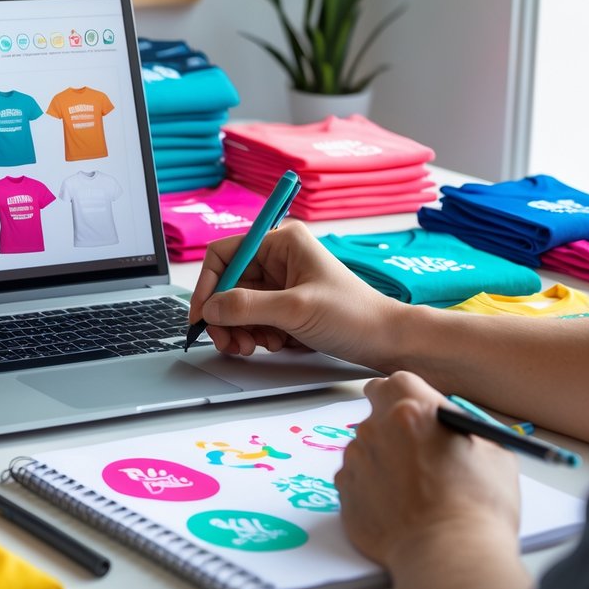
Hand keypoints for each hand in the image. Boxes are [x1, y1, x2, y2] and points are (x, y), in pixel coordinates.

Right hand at [188, 221, 400, 365]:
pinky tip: (272, 343)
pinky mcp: (285, 306)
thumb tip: (209, 308)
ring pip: (237, 305)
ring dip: (239, 328)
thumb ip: (247, 307)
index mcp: (281, 243)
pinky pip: (253, 319)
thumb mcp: (295, 309)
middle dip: (224, 315)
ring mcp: (280, 284)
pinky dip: (254, 334)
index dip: (208, 285)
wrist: (386, 342)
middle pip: (227, 284)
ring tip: (253, 345)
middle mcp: (278, 259)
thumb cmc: (354, 315)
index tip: (201, 314)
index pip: (224, 255)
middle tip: (227, 341)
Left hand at [336, 372, 529, 588]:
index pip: (394, 382)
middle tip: (414, 452)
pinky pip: (356, 479)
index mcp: (412, 409)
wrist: (448, 556)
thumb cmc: (478, 507)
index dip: (404, 395)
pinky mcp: (343, 490)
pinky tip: (397, 508)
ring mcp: (356, 459)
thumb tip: (454, 428)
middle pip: (376, 413)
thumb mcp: (495, 454)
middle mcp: (376, 428)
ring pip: (365, 448)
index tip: (412, 408)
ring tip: (413, 491)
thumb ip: (464, 429)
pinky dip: (372, 489)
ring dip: (383, 460)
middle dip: (392, 428)